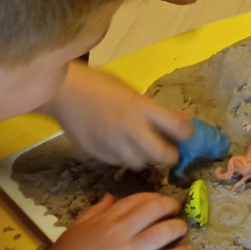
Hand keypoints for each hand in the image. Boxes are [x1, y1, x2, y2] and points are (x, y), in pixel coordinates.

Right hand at [17, 193, 190, 249]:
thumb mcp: (75, 229)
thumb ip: (94, 212)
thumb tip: (111, 197)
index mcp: (105, 220)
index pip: (137, 200)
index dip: (153, 197)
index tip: (160, 201)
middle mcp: (120, 233)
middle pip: (154, 211)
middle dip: (170, 206)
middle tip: (176, 210)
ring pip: (162, 233)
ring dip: (177, 227)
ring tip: (182, 228)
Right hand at [43, 62, 191, 169]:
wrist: (63, 92)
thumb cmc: (99, 85)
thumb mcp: (132, 91)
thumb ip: (157, 110)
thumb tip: (183, 120)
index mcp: (142, 108)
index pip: (179, 129)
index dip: (187, 134)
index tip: (186, 134)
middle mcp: (131, 130)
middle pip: (163, 156)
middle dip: (170, 155)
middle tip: (168, 150)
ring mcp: (114, 145)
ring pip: (141, 164)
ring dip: (146, 158)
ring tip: (141, 146)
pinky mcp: (99, 154)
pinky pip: (119, 163)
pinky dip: (124, 157)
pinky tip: (119, 145)